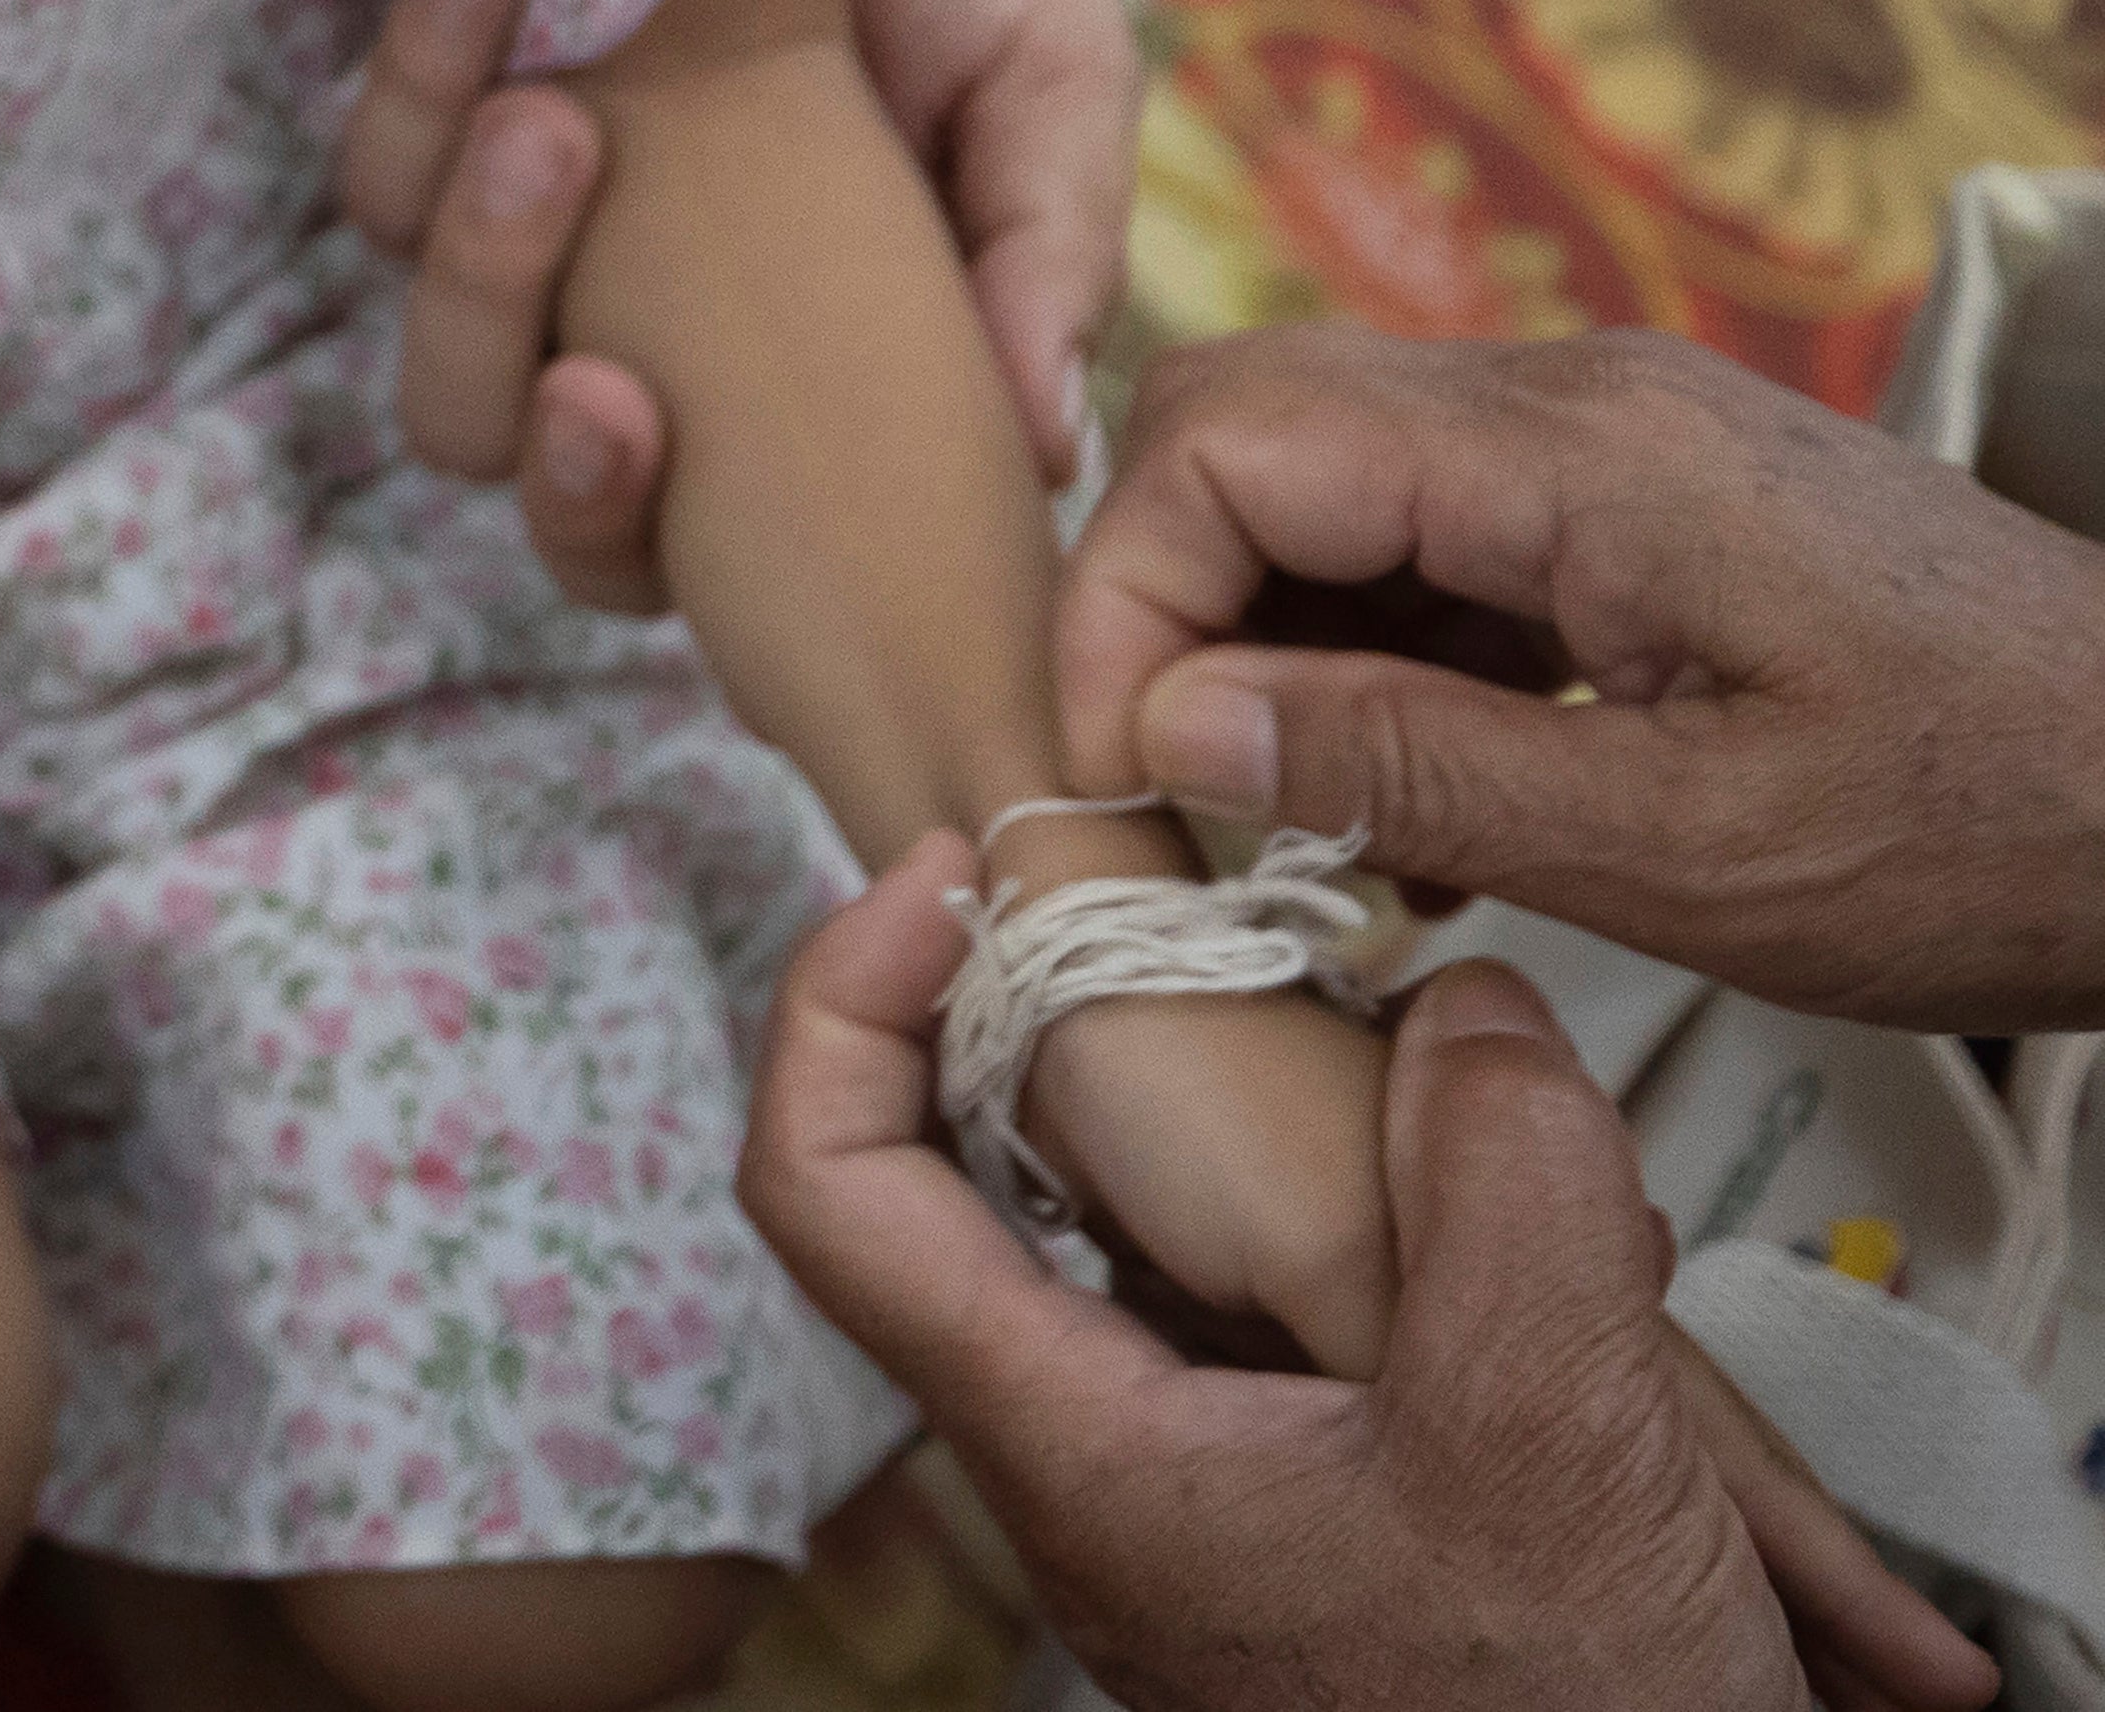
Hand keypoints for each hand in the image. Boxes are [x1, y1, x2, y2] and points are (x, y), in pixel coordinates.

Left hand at [360, 0, 1128, 607]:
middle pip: (504, 451)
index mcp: (754, 388)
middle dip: (541, 424)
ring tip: (549, 125)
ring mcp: (508, 224)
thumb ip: (1046, 256)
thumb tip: (1044, 451)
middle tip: (601, 349)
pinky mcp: (435, 106)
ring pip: (428, 327)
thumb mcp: (1045, 87)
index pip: (658, 547)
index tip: (646, 428)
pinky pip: (381, 149)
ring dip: (474, 254)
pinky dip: (420, 70)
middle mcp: (608, 328)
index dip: (630, 535)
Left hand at [743, 838, 1992, 1711]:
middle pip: (977, 1178)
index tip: (937, 876)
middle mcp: (1091, 1462)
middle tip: (1173, 908)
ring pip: (1139, 1233)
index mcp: (1071, 1442)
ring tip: (1388, 1048)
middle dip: (1062, 1014)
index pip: (823, 1188)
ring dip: (1233, 1115)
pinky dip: (1332, 1212)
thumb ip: (1502, 1182)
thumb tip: (1465, 1008)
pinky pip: (1256, 1306)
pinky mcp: (1299, 1504)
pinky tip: (1478, 1197)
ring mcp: (1191, 1486)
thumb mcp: (1556, 1427)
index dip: (837, 999)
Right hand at [1063, 323, 2104, 1032]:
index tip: (1117, 772)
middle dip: (1162, 593)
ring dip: (1265, 627)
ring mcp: (1613, 433)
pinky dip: (1372, 641)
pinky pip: (1434, 522)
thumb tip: (1170, 725)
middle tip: (1174, 784)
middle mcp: (1573, 395)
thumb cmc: (1995, 830)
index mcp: (1575, 452)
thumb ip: (1412, 771)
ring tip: (1298, 818)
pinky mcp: (1646, 493)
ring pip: (1327, 467)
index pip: (1223, 442)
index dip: (1124, 601)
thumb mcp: (1688, 851)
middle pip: (1246, 416)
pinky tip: (1411, 791)